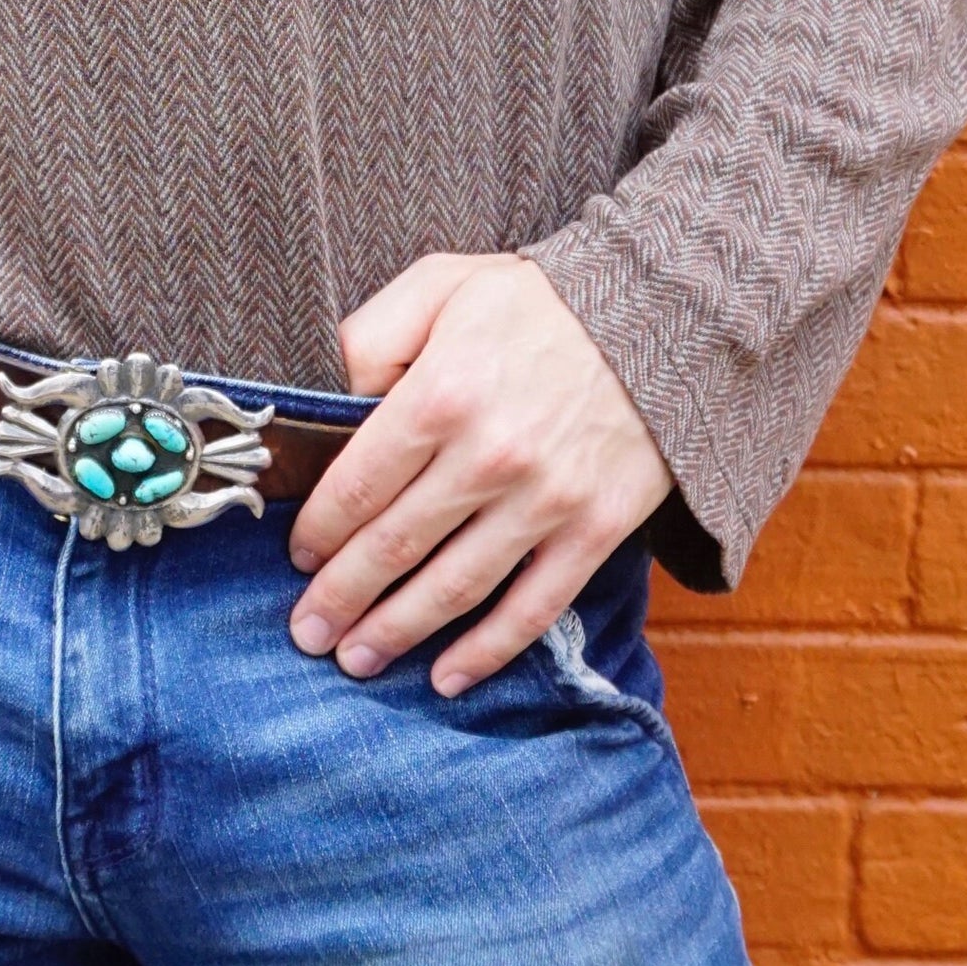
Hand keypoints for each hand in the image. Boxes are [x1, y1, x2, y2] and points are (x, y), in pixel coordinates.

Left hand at [287, 253, 671, 692]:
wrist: (670, 312)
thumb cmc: (538, 301)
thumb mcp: (440, 287)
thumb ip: (368, 337)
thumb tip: (313, 398)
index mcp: (442, 393)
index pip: (356, 485)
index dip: (317, 531)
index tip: (296, 558)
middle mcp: (490, 455)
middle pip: (393, 546)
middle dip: (339, 598)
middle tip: (305, 632)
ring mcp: (548, 500)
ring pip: (453, 588)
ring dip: (396, 633)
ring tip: (354, 660)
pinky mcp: (598, 529)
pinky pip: (533, 608)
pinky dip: (486, 652)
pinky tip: (446, 678)